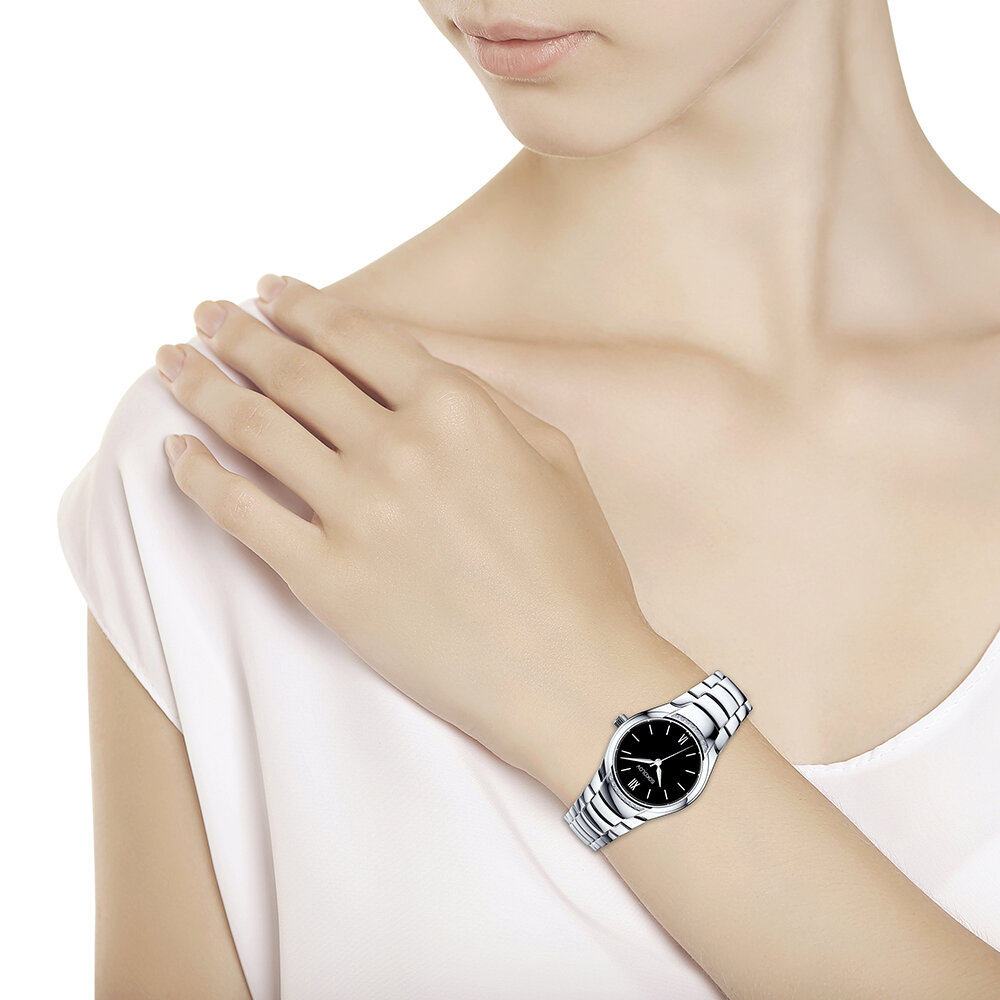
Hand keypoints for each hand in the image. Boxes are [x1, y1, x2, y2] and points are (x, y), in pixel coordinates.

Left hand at [154, 275, 668, 778]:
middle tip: (204, 314)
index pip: (355, 336)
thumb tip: (415, 362)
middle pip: (293, 373)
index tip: (268, 290)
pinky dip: (196, 475)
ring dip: (202, 386)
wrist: (569, 675)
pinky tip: (173, 451)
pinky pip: (240, 513)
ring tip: (171, 363)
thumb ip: (484, 399)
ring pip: (253, 429)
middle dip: (238, 333)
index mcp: (456, 409)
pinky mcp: (326, 580)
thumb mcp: (552, 456)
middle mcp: (398, 448)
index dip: (301, 305)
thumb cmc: (574, 568)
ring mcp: (356, 513)